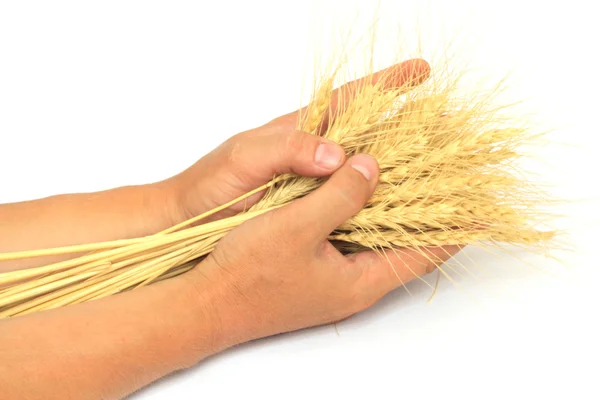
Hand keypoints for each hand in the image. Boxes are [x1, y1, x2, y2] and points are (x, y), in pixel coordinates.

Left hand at [162, 59, 430, 224]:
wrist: (188, 220)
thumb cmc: (212, 183)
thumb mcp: (246, 157)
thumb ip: (287, 150)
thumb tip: (338, 156)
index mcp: (301, 129)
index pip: (352, 100)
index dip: (387, 85)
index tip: (422, 72)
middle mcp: (314, 154)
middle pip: (369, 135)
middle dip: (407, 130)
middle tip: (446, 131)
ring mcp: (314, 183)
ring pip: (364, 171)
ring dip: (396, 170)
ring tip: (434, 173)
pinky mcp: (310, 211)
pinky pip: (350, 202)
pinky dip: (373, 203)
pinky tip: (393, 212)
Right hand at [185, 154, 460, 349]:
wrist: (205, 304)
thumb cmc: (248, 273)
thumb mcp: (298, 225)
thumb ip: (340, 196)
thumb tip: (372, 168)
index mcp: (361, 280)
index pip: (426, 252)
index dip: (454, 226)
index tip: (476, 200)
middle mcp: (355, 284)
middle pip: (406, 245)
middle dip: (425, 212)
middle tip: (442, 178)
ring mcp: (334, 279)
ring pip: (377, 239)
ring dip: (391, 209)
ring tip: (406, 176)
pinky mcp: (315, 271)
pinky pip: (351, 238)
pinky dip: (361, 213)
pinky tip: (355, 190)